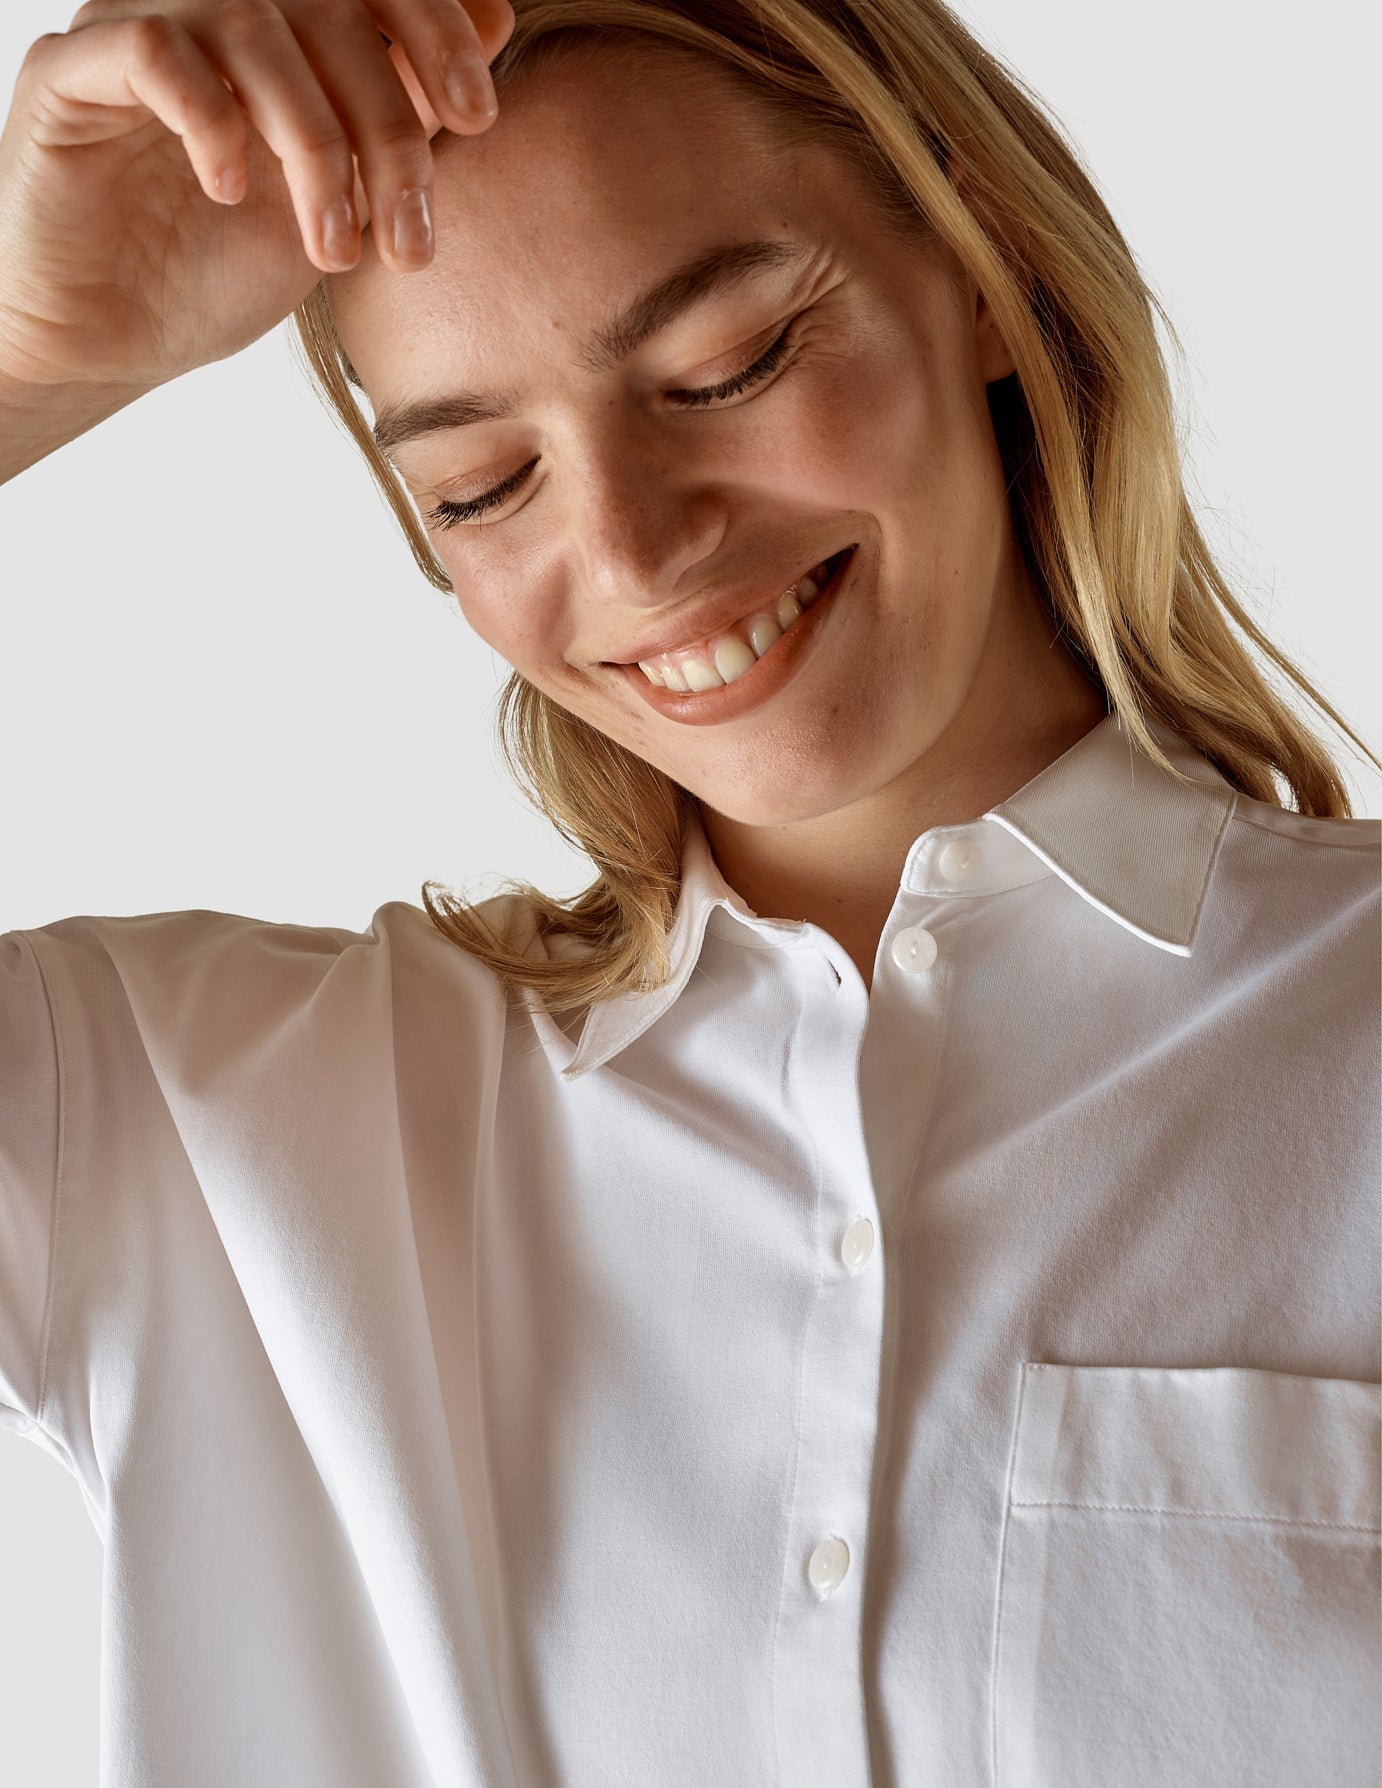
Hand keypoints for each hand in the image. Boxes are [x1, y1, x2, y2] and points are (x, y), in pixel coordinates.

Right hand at [0, 0, 512, 392]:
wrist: (113, 340)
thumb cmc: (222, 268)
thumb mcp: (343, 195)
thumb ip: (404, 107)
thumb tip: (495, 15)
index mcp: (278, 26)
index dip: (435, 30)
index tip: (477, 117)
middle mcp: (208, 7)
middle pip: (325, 9)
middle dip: (388, 125)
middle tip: (409, 235)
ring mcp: (134, 24)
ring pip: (251, 26)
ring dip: (314, 146)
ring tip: (331, 248)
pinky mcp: (70, 73)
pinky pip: (152, 50)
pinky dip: (211, 118)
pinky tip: (229, 189)